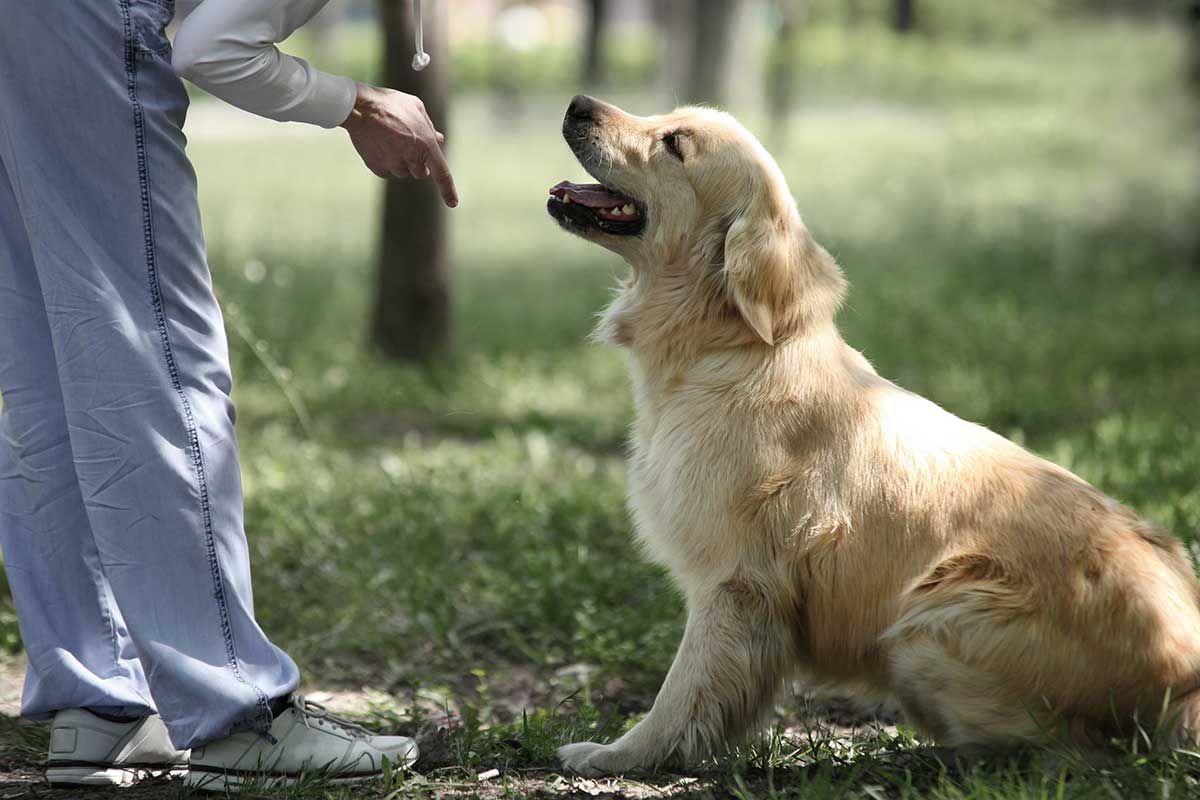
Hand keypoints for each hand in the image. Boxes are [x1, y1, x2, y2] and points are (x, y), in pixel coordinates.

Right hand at [340, 83, 457, 207]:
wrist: (360, 108)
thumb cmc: (390, 104)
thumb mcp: (415, 107)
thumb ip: (429, 126)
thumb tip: (439, 140)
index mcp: (426, 144)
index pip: (441, 174)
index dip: (448, 190)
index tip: (453, 204)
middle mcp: (412, 158)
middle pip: (421, 173)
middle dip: (417, 163)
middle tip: (406, 144)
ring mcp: (394, 165)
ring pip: (403, 172)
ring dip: (400, 161)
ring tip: (389, 139)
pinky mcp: (379, 169)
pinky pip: (387, 172)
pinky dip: (386, 162)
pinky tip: (379, 145)